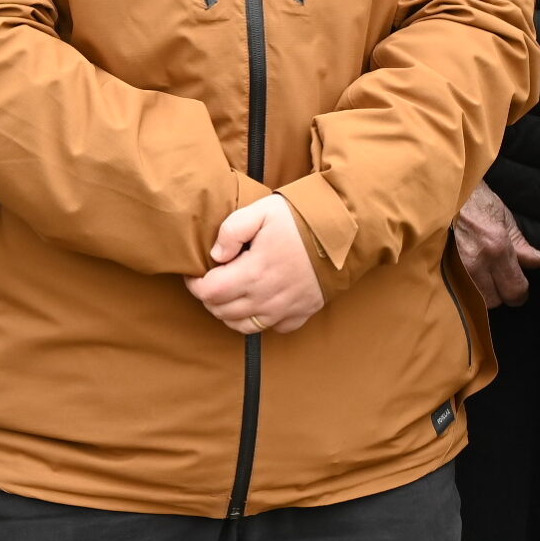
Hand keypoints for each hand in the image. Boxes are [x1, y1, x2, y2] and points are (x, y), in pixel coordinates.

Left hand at [189, 194, 326, 335]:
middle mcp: (267, 299)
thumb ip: (231, 231)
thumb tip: (215, 255)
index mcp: (253, 273)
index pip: (209, 293)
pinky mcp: (300, 314)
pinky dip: (257, 320)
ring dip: (229, 312)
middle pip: (222, 312)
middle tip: (213, 278)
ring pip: (242, 326)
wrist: (345, 232)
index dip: (194, 284)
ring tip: (230, 292)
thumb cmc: (300, 219)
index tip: (195, 272)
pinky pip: (270, 328)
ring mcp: (284, 310)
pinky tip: (258, 301)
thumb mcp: (261, 212)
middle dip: (210, 297)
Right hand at [452, 182, 539, 308]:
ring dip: (483, 294)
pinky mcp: (442, 268)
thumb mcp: (504, 218)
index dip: (521, 293)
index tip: (520, 286)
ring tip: (486, 278)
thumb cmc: (475, 200)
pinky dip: (467, 290)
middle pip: (495, 301)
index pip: (515, 290)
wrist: (443, 191)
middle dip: (502, 294)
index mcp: (497, 248)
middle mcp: (477, 263)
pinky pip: (459, 292)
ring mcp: (456, 268)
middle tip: (502, 281)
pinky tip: (470, 277)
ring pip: (476, 300)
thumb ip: (522, 245)